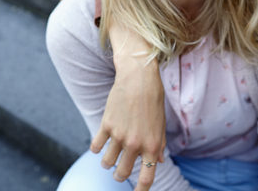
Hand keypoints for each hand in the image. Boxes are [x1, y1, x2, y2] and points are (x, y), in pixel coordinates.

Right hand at [91, 19, 165, 190]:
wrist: (139, 78)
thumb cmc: (153, 99)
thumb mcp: (160, 123)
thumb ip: (159, 144)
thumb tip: (158, 162)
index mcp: (153, 145)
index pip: (147, 177)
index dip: (141, 190)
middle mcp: (135, 143)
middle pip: (122, 173)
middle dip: (120, 175)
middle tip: (119, 172)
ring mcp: (119, 136)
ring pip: (107, 163)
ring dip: (108, 163)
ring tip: (109, 159)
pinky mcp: (106, 126)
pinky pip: (96, 147)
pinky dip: (97, 149)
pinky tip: (100, 146)